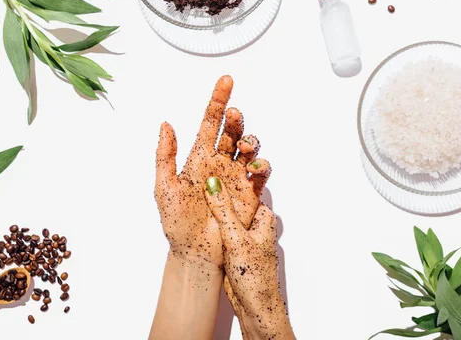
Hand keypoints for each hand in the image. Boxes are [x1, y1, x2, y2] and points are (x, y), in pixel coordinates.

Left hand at [155, 75, 271, 266]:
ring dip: (249, 140)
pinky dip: (261, 165)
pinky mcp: (249, 192)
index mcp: (198, 158)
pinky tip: (254, 166)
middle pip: (232, 131)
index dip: (217, 101)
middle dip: (235, 119)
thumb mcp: (164, 187)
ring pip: (248, 148)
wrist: (195, 252)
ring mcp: (235, 177)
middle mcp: (219, 163)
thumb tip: (166, 124)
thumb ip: (165, 156)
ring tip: (244, 145)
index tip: (226, 81)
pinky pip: (260, 173)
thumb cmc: (177, 222)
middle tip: (233, 115)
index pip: (210, 123)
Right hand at [204, 177, 294, 339]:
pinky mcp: (233, 241)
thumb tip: (213, 183)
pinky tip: (199, 209)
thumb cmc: (254, 275)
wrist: (254, 304)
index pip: (250, 183)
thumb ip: (223, 210)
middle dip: (223, 181)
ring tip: (198, 184)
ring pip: (227, 206)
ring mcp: (243, 230)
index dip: (237, 168)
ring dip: (215, 198)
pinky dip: (211, 215)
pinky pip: (221, 221)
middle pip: (237, 192)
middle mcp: (254, 220)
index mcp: (262, 215)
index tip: (221, 156)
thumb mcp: (236, 239)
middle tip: (205, 168)